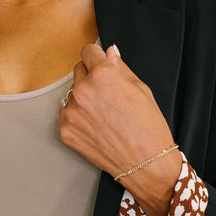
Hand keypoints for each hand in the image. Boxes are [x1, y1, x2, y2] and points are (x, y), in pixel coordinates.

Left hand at [59, 43, 179, 215]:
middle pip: (78, 70)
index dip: (97, 57)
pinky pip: (66, 113)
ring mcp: (71, 113)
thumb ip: (120, 68)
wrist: (146, 164)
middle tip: (108, 94)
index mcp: (102, 76)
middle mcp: (83, 91)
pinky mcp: (66, 131)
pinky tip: (96, 126)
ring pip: (72, 93)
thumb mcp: (141, 89)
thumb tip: (109, 52)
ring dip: (84, 98)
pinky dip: (77, 116)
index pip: (88, 51)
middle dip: (91, 77)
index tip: (100, 62)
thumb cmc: (149, 128)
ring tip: (104, 114)